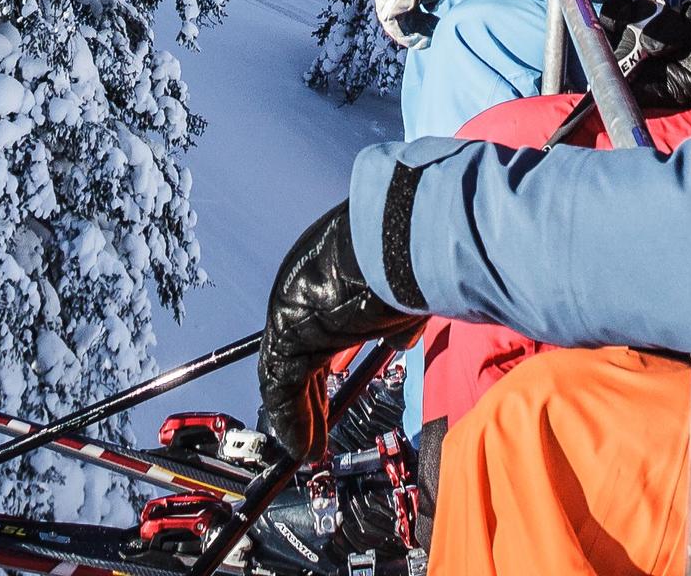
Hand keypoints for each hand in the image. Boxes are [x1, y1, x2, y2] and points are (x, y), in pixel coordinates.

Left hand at [257, 200, 419, 452]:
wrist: (397, 240)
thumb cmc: (408, 257)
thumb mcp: (403, 293)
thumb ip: (396, 318)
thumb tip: (400, 337)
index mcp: (326, 275)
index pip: (317, 329)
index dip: (325, 367)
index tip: (334, 389)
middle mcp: (301, 290)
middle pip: (298, 354)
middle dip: (308, 395)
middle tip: (317, 426)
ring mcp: (289, 312)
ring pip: (285, 374)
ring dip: (298, 415)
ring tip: (309, 449)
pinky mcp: (287, 336)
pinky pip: (282, 388)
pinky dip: (291, 420)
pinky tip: (302, 447)